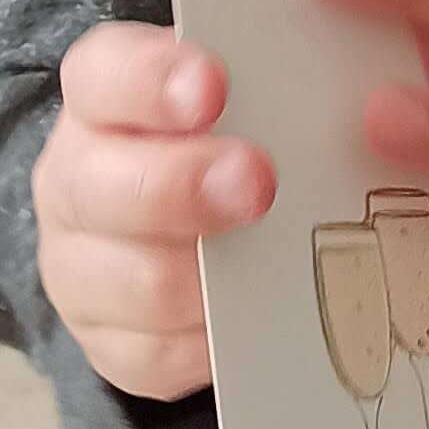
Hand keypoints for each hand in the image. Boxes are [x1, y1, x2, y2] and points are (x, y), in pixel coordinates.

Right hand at [33, 22, 274, 402]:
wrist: (163, 222)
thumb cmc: (219, 136)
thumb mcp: (234, 89)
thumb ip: (266, 78)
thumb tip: (352, 74)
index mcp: (99, 97)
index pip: (105, 74)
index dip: (152, 81)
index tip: (213, 85)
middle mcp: (75, 180)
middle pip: (104, 187)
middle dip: (183, 187)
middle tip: (257, 181)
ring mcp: (81, 268)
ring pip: (133, 281)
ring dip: (205, 276)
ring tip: (269, 261)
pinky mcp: (109, 342)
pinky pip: (156, 354)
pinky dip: (211, 342)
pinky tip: (257, 317)